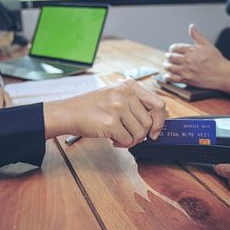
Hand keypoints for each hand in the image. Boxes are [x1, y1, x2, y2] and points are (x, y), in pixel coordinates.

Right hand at [43, 79, 166, 147]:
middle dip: (141, 134)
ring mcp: (117, 108)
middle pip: (149, 122)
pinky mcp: (110, 123)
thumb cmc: (92, 107)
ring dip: (131, 140)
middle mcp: (125, 94)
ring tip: (119, 137)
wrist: (68, 113)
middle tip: (129, 135)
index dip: (160, 121)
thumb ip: (136, 104)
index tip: (155, 131)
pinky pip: (127, 140)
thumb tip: (158, 121)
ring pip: (140, 133)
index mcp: (129, 86)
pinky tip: (113, 139)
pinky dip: (122, 144)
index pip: (159, 104)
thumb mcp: (116, 96)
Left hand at [164, 24, 229, 93]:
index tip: (172, 50)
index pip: (175, 48)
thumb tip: (191, 27)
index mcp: (191, 50)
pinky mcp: (187, 80)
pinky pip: (173, 79)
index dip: (172, 48)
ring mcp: (186, 70)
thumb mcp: (207, 45)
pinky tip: (168, 75)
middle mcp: (187, 60)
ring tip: (167, 65)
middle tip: (168, 57)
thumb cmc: (216, 60)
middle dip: (168, 56)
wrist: (222, 74)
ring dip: (167, 65)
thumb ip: (197, 36)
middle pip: (170, 57)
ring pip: (170, 67)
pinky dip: (168, 77)